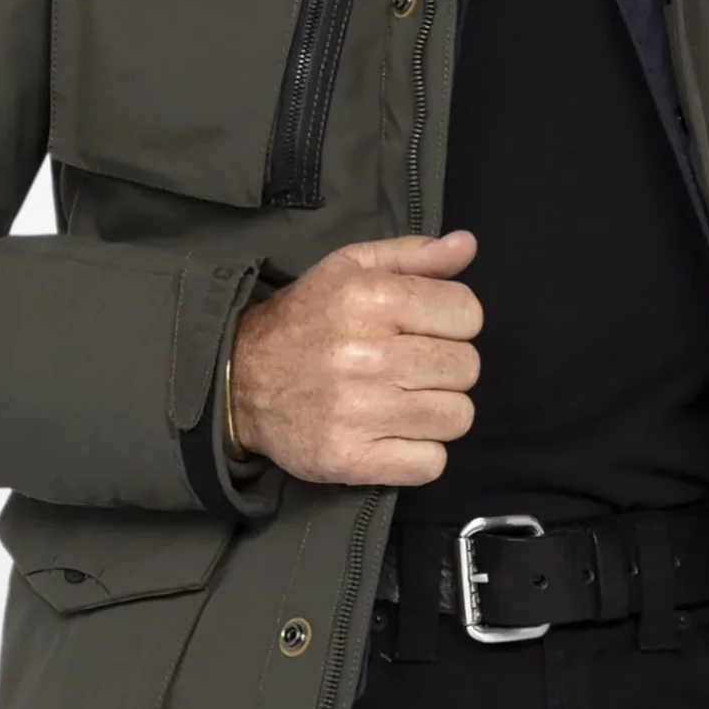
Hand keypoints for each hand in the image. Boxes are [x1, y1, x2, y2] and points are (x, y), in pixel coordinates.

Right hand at [228, 230, 481, 486]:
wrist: (240, 381)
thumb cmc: (306, 318)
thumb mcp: (351, 267)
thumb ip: (414, 255)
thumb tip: (466, 245)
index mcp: (372, 298)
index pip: (468, 314)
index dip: (453, 321)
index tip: (425, 329)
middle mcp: (368, 355)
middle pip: (466, 367)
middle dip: (446, 366)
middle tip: (410, 366)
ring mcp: (360, 412)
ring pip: (456, 417)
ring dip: (437, 411)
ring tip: (402, 399)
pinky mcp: (352, 460)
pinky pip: (431, 464)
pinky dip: (419, 453)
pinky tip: (392, 433)